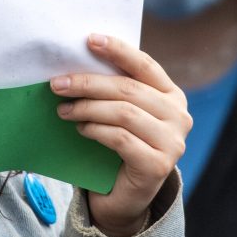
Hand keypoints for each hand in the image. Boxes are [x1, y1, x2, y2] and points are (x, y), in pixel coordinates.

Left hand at [50, 33, 190, 236]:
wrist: (122, 196)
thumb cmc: (117, 146)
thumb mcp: (117, 111)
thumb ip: (110, 90)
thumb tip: (74, 65)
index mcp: (171, 95)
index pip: (144, 65)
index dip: (118, 50)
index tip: (89, 40)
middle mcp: (179, 116)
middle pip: (128, 89)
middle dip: (88, 83)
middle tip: (58, 84)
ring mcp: (173, 142)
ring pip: (123, 112)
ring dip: (87, 107)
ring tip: (64, 110)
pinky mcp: (159, 165)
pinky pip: (121, 138)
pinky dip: (96, 130)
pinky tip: (81, 129)